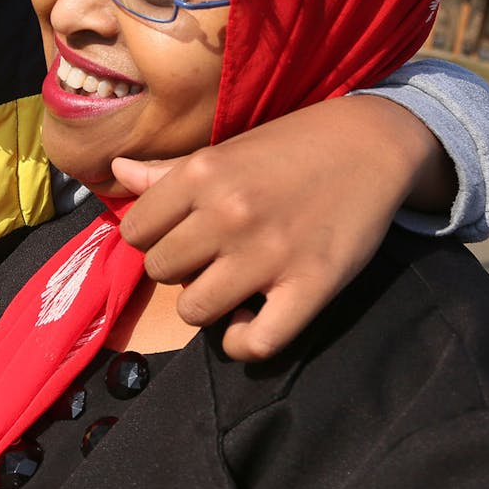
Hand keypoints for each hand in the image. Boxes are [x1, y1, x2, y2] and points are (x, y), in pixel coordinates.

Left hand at [113, 94, 449, 360]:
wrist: (372, 144)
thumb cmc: (292, 146)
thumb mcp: (226, 150)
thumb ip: (169, 171)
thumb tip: (115, 171)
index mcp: (202, 174)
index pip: (136, 231)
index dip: (152, 237)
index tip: (176, 234)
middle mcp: (227, 214)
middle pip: (160, 271)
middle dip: (179, 268)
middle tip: (208, 257)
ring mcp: (268, 254)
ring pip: (194, 311)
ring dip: (206, 306)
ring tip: (227, 287)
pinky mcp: (309, 287)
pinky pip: (254, 343)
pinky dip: (241, 343)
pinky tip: (248, 322)